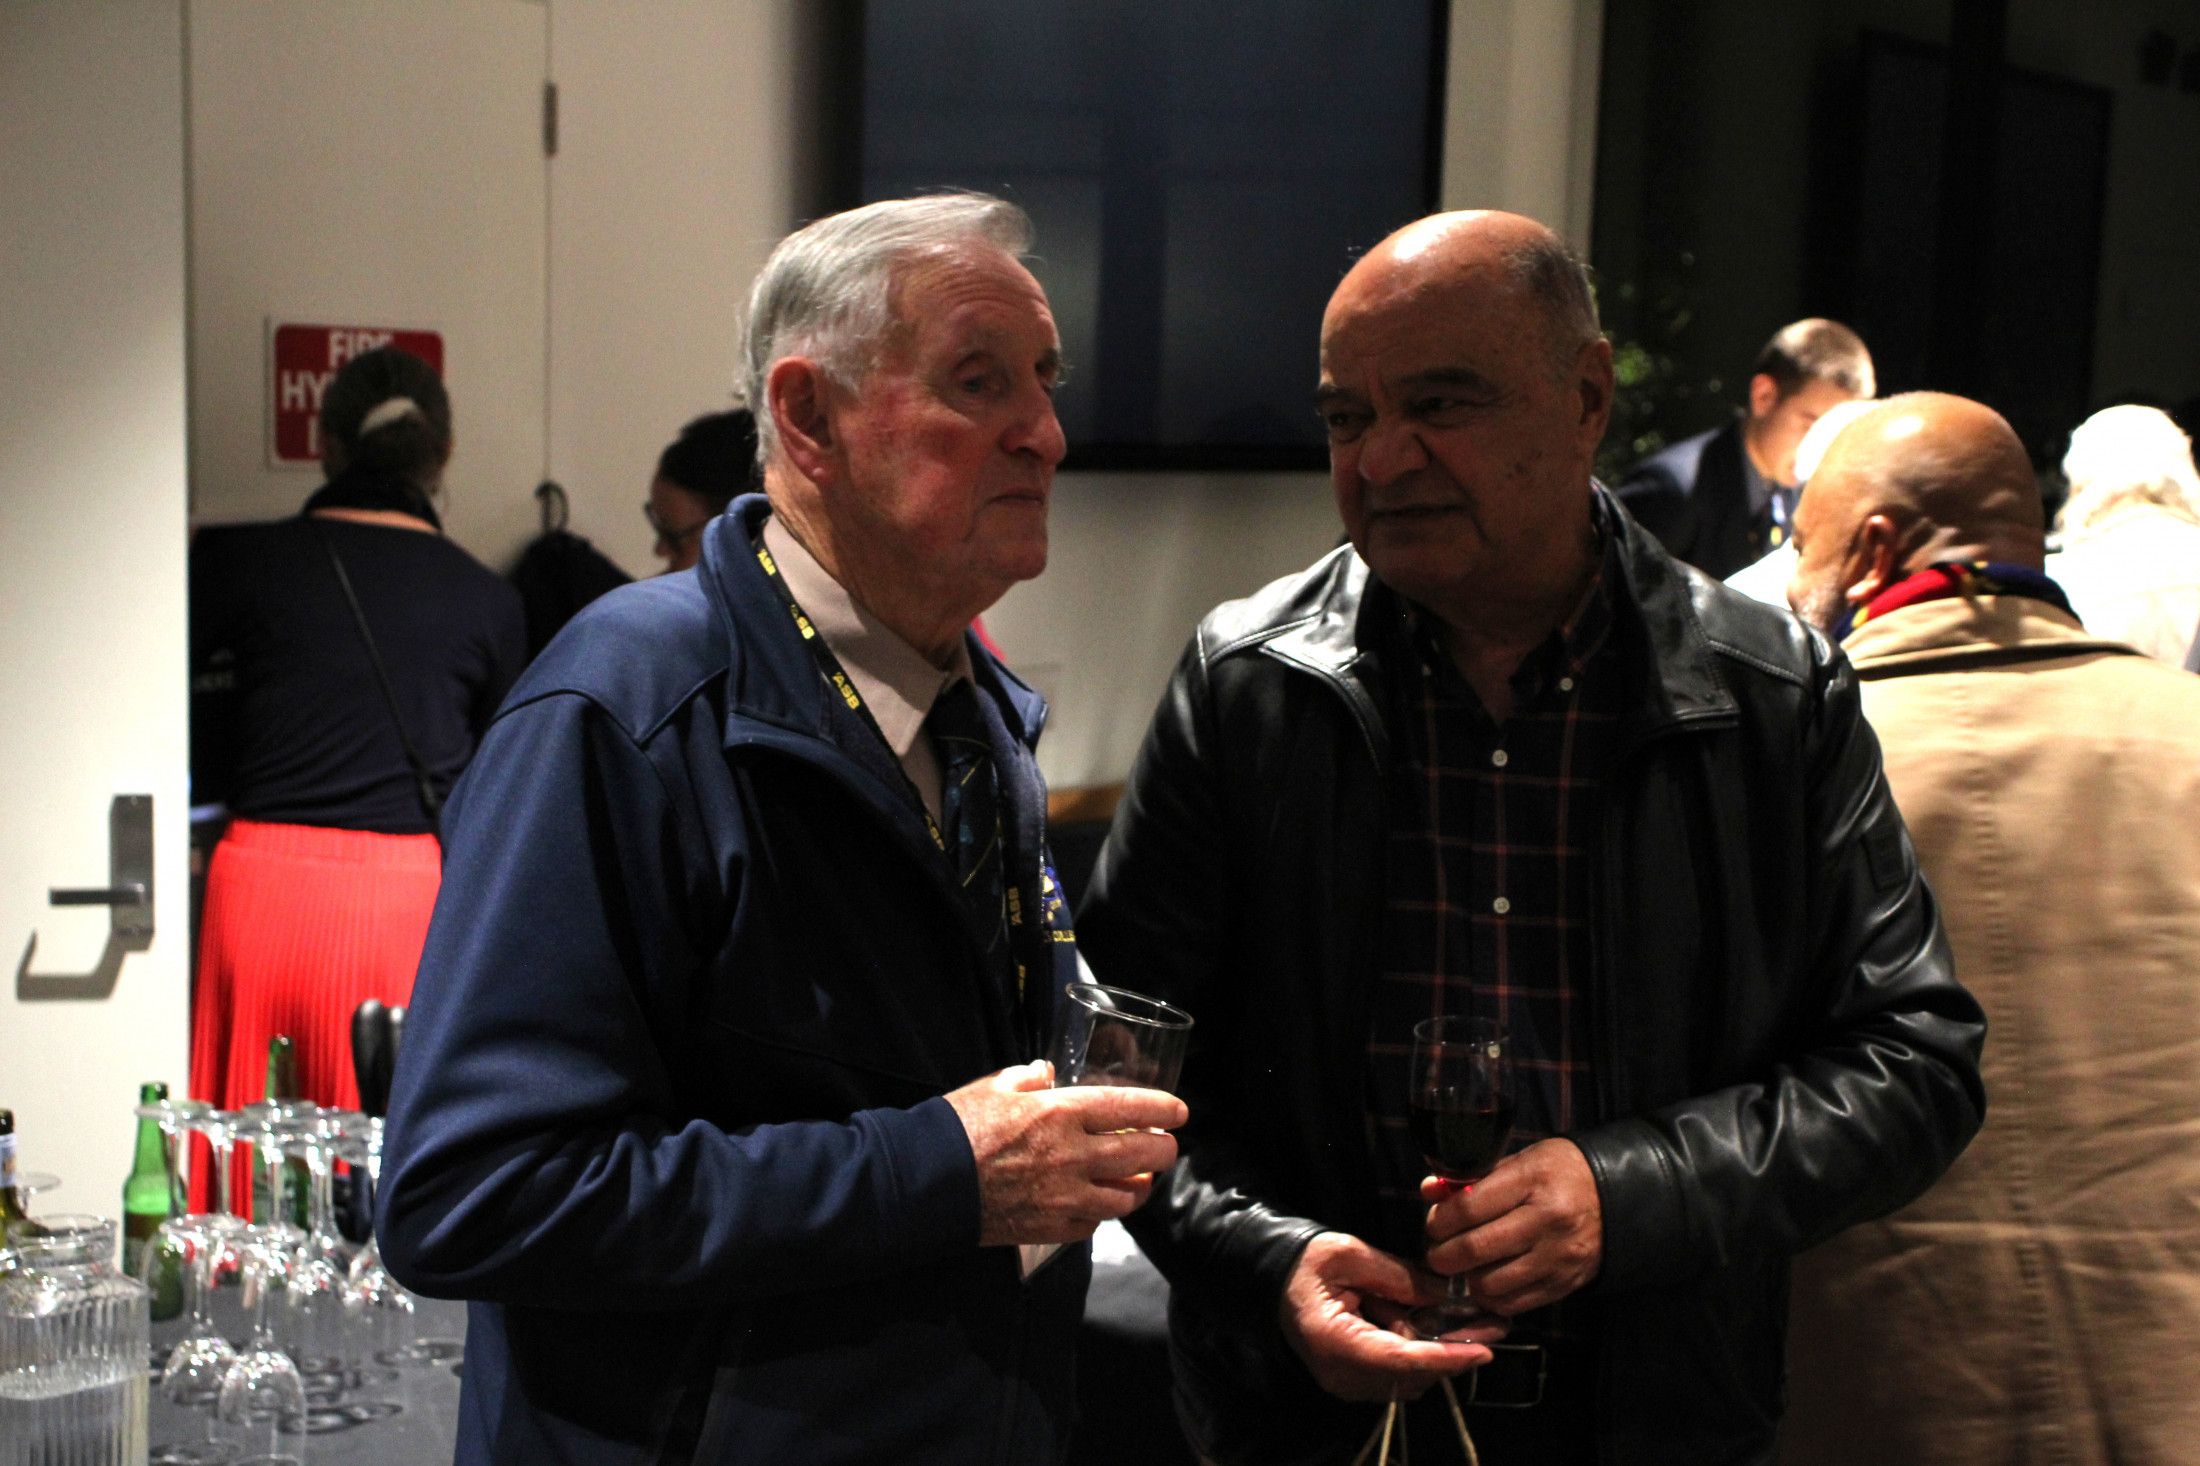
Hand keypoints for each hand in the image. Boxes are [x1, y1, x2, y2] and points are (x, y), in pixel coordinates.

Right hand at [946, 1061, 1186, 1246]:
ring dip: (1140, 1186)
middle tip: (1168, 1147)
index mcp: (1061, 1113)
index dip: (1162, 1109)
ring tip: (1141, 1179)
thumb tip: (1048, 1074)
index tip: (1180, 1112)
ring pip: (1125, 1198)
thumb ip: (1029, 1079)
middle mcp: (1072, 1156)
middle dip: (1164, 1150)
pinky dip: (1103, 1213)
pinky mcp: (1050, 1228)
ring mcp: (1065, 1197)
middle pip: (1141, 1155)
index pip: (1129, 1109)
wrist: (926, 1182)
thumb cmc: (958, 1127)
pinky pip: (1093, 1224)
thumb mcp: (995, 1086)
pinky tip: (1100, 1204)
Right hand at [1277, 1232, 1492, 1401]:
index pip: (1399, 1360)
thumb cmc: (1308, 1262)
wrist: (1274, 1278)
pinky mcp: (1355, 1380)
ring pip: (1410, 1378)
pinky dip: (1424, 1353)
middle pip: (1411, 1375)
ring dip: (1443, 1352)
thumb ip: (1401, 1277)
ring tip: (1475, 1321)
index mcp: (1334, 1341)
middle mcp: (1341, 1374)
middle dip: (1455, 1351)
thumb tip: (1450, 1294)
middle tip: (1496, 1324)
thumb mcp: (1352, 1256)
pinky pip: (1399, 1375)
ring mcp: (1347, 1383)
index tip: (1482, 1350)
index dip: (1444, 1358)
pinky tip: (1441, 1326)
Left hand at [1423, 1137, 1601, 1315]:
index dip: (1439, 1220)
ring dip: (1466, 1279)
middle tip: (1437, 1252)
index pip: (1469, 1207)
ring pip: (1491, 1283)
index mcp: (1533, 1179)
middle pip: (1476, 1248)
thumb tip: (1429, 1191)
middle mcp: (1547, 1219)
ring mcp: (1558, 1255)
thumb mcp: (1519, 1161)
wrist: (1617, 1197)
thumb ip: (1473, 1178)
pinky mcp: (1564, 1283)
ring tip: (1462, 1267)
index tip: (1433, 1224)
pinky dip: (1491, 1297)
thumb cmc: (1558, 1173)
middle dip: (1443, 1255)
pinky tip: (1486, 1280)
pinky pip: (1513, 1303)